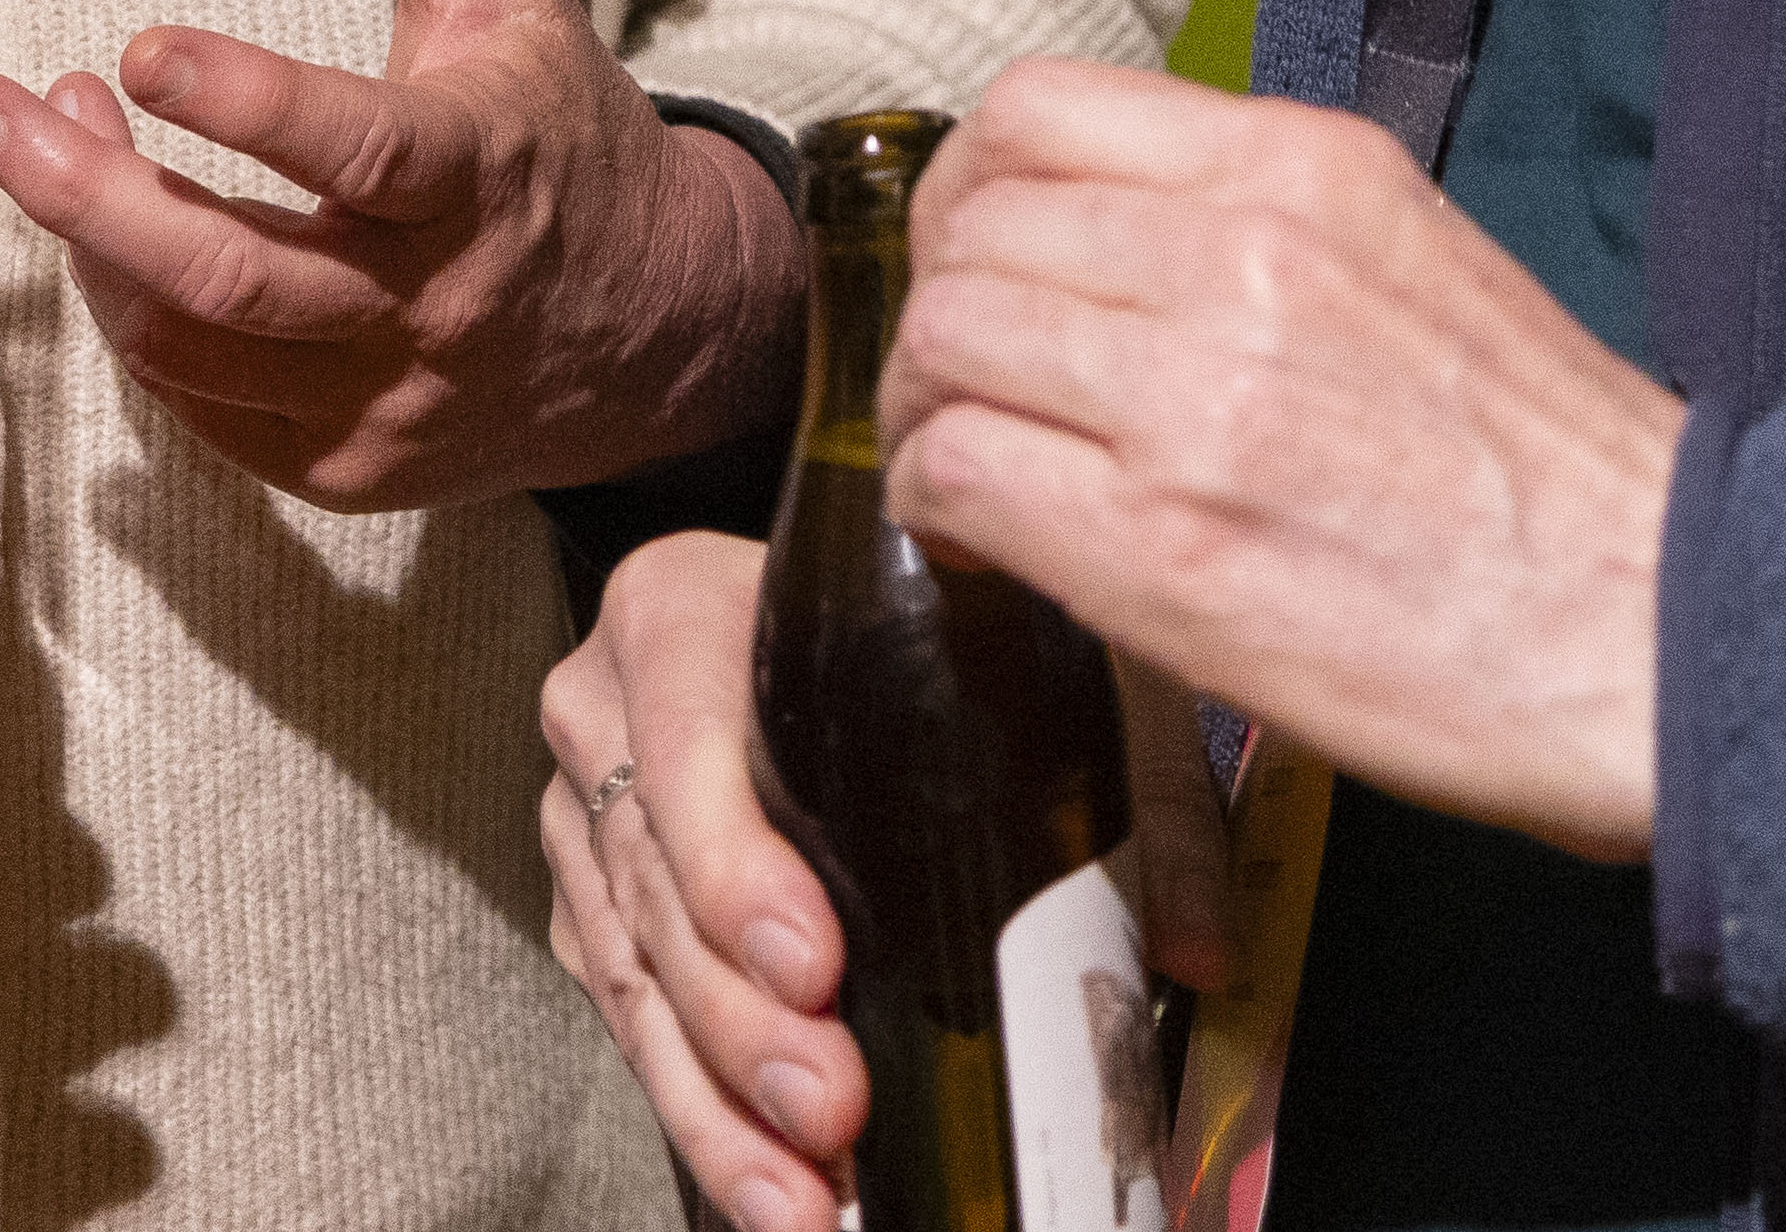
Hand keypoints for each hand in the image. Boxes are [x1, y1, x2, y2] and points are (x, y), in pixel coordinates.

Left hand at [0, 0, 796, 508]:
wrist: (649, 326)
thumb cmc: (552, 128)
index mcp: (479, 175)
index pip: (360, 151)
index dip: (250, 107)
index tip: (139, 49)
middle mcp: (431, 306)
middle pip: (232, 276)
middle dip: (85, 197)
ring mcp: (383, 405)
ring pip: (196, 348)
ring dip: (94, 244)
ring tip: (44, 136)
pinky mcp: (341, 470)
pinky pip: (199, 409)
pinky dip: (133, 322)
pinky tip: (108, 234)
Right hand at [536, 527, 1247, 1231]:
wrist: (807, 623)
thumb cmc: (916, 633)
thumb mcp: (1029, 660)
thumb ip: (1128, 791)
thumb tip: (1200, 947)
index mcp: (679, 612)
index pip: (689, 744)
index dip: (737, 864)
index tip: (810, 961)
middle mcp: (605, 712)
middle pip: (657, 888)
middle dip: (745, 1024)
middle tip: (830, 1108)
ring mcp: (586, 817)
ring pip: (633, 979)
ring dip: (719, 1105)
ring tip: (800, 1194)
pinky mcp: (593, 908)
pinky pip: (630, 1024)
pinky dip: (703, 1114)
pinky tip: (769, 1184)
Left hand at [891, 58, 1681, 855]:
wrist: (1659, 632)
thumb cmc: (1553, 479)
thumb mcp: (1416, 262)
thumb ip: (1263, 230)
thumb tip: (1121, 248)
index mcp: (1301, 171)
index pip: (1035, 108)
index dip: (973, 189)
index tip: (986, 259)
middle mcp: (1237, 255)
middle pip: (970, 224)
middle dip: (937, 305)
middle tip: (966, 384)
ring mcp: (1194, 397)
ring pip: (943, 337)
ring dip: (930, 406)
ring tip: (974, 463)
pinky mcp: (1163, 545)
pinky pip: (959, 472)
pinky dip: (941, 506)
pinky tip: (989, 542)